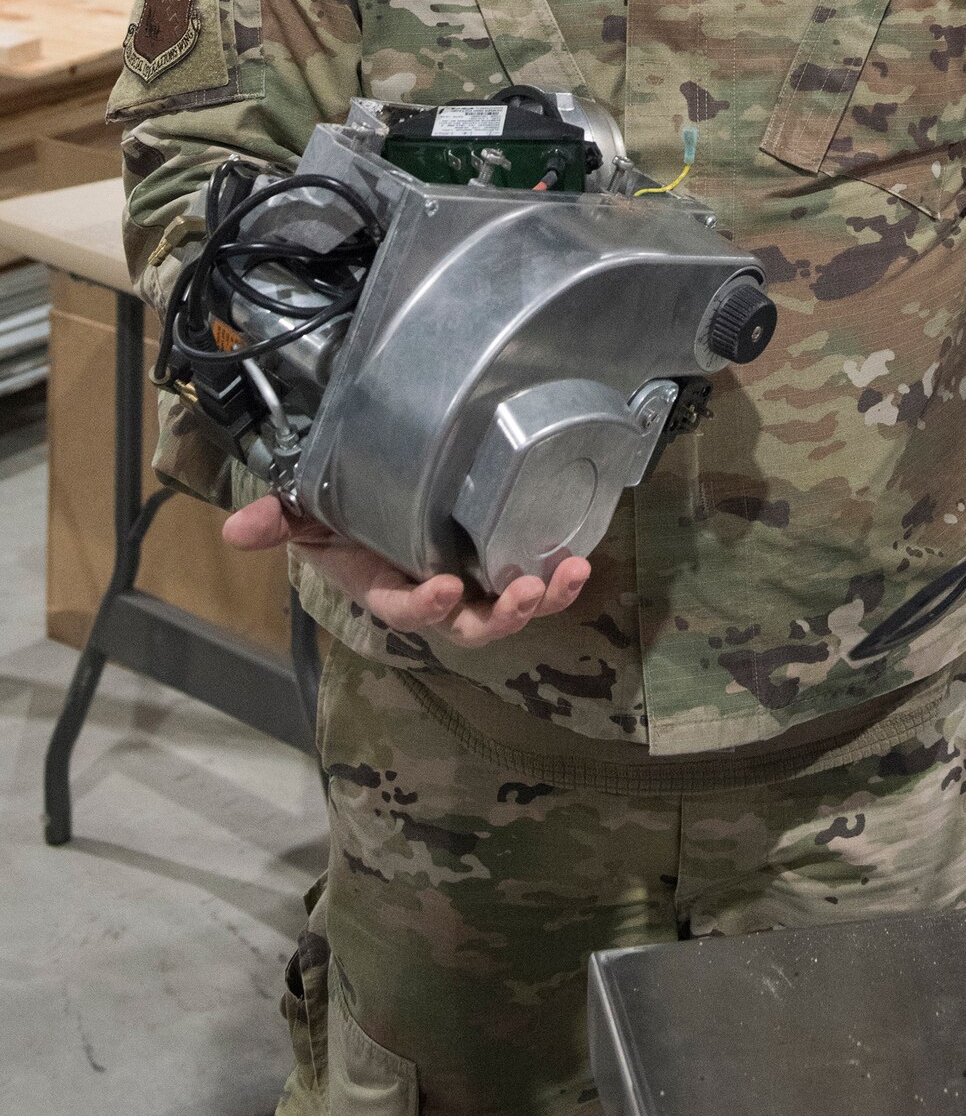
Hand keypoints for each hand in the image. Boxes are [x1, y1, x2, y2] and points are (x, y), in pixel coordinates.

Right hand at [222, 494, 590, 647]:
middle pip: (468, 626)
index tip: (446, 589)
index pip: (403, 608)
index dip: (423, 607)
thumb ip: (276, 519)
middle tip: (524, 593)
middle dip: (499, 617)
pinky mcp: (501, 560)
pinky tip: (580, 559)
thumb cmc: (338, 509)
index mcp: (384, 585)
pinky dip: (557, 576)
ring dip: (541, 599)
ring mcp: (472, 582)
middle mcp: (432, 593)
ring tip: (566, 575)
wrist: (373, 489)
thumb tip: (236, 530)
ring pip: (508, 610)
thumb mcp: (303, 512)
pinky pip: (532, 578)